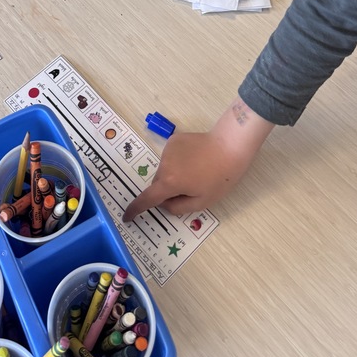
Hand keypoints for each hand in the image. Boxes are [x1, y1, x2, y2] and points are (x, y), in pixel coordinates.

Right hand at [123, 100, 273, 219]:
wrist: (229, 146)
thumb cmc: (219, 178)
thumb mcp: (202, 202)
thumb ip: (178, 207)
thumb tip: (165, 203)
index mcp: (170, 182)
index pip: (147, 199)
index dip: (136, 209)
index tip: (126, 216)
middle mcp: (164, 164)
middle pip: (158, 183)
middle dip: (167, 190)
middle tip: (189, 190)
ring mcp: (167, 150)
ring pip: (164, 169)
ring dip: (173, 175)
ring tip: (196, 172)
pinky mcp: (173, 140)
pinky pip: (170, 157)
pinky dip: (177, 162)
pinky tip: (194, 159)